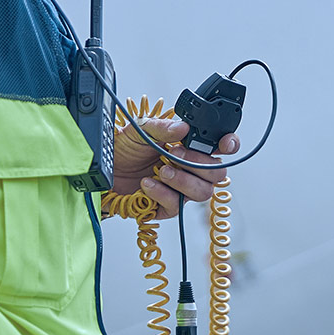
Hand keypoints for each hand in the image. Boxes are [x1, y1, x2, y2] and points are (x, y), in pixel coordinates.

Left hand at [109, 116, 240, 219]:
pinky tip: (148, 184)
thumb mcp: (140, 130)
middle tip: (175, 155)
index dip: (229, 145)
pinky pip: (176, 206)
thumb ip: (162, 127)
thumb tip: (182, 127)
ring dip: (183, 181)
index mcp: (190, 146)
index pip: (221, 147)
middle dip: (199, 164)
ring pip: (202, 192)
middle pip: (217, 174)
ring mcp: (180, 189)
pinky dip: (163, 194)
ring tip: (162, 171)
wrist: (104, 171)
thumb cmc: (124, 148)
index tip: (223, 143)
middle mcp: (190, 168)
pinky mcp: (166, 207)